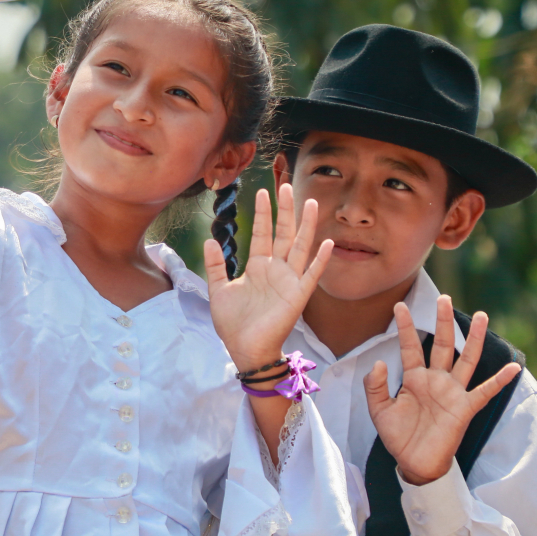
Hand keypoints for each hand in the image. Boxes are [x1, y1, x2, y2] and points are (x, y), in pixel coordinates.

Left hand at [204, 182, 332, 375]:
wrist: (243, 349)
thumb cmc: (233, 323)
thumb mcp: (218, 290)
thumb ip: (215, 266)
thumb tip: (209, 240)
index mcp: (258, 266)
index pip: (262, 233)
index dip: (263, 213)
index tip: (263, 191)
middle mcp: (276, 269)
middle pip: (283, 233)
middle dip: (285, 210)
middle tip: (287, 185)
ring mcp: (289, 281)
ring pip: (300, 247)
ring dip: (306, 226)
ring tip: (310, 203)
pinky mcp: (297, 296)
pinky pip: (311, 275)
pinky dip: (320, 260)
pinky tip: (327, 243)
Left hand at [364, 296, 521, 485]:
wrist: (414, 463)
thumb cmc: (398, 436)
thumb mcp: (379, 410)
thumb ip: (375, 386)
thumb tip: (379, 362)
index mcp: (414, 378)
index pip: (410, 347)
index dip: (404, 327)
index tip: (398, 306)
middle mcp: (435, 380)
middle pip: (441, 345)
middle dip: (442, 322)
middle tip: (443, 298)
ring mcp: (452, 392)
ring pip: (465, 360)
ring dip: (473, 339)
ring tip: (481, 316)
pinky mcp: (464, 409)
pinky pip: (484, 392)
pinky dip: (498, 381)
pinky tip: (512, 367)